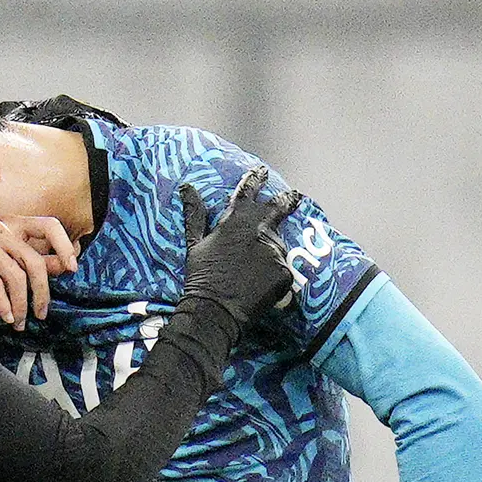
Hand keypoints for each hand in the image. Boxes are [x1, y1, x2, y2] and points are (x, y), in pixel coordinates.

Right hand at [0, 216, 79, 329]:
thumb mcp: (12, 267)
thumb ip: (38, 263)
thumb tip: (66, 265)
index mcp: (15, 224)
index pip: (49, 224)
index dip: (64, 245)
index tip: (72, 269)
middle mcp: (1, 227)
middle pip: (34, 261)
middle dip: (41, 292)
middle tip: (42, 315)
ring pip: (15, 276)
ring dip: (21, 305)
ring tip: (20, 323)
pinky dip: (4, 304)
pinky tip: (7, 318)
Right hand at [178, 166, 302, 328]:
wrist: (215, 310)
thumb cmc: (201, 277)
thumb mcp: (195, 243)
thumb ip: (195, 213)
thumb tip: (187, 187)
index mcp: (236, 220)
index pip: (249, 191)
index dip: (255, 179)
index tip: (261, 171)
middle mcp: (259, 231)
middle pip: (278, 207)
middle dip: (287, 199)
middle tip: (294, 195)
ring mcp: (274, 251)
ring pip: (277, 244)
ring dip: (270, 250)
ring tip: (254, 268)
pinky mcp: (285, 271)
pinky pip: (282, 269)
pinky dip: (273, 274)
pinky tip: (259, 284)